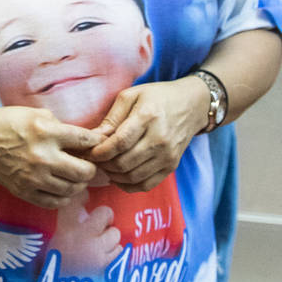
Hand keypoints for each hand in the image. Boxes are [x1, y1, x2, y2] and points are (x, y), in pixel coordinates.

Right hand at [0, 107, 104, 208]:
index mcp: (46, 132)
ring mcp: (34, 177)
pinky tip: (61, 188)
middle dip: (91, 168)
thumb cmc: (6, 123)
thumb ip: (60, 125)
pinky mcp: (25, 191)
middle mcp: (43, 156)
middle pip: (85, 171)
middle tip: (88, 164)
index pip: (85, 140)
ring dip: (78, 183)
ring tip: (74, 176)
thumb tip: (82, 139)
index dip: (97, 142)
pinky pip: (55, 202)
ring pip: (73, 189)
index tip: (98, 144)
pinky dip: (63, 197)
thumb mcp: (34, 113)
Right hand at [49, 191, 120, 273]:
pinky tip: (104, 256)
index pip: (75, 200)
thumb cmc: (58, 260)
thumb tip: (85, 203)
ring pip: (115, 233)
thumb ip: (71, 220)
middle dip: (105, 217)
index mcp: (64, 227)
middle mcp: (80, 235)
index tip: (84, 197)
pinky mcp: (106, 265)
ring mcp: (95, 250)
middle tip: (101, 224)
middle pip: (105, 213)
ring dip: (110, 237)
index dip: (82, 195)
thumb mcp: (58, 236)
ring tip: (101, 243)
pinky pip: (119, 251)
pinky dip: (114, 252)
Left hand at [87, 78, 208, 191]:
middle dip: (103, 164)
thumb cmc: (157, 97)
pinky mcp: (172, 166)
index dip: (100, 151)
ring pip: (133, 177)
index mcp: (147, 117)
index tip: (88, 151)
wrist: (192, 105)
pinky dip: (128, 185)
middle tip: (93, 159)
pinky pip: (146, 185)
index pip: (119, 143)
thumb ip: (111, 117)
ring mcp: (168, 156)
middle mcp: (160, 139)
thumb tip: (94, 138)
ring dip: (113, 175)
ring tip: (104, 165)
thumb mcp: (131, 96)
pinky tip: (118, 176)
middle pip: (124, 163)